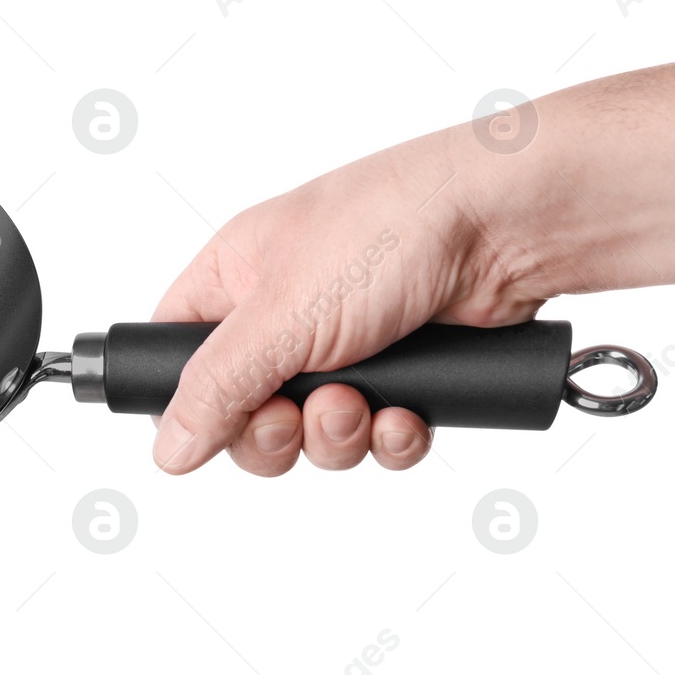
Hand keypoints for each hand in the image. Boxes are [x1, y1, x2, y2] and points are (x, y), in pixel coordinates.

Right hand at [150, 124, 546, 475]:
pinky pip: (375, 436)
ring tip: (361, 405)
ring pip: (312, 433)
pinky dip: (389, 438)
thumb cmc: (389, 227)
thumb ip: (215, 388)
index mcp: (234, 277)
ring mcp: (344, 346)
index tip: (212, 425)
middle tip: (293, 418)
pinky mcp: (402, 372)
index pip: (176, 354)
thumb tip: (165, 448)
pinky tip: (406, 414)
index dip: (186, 401)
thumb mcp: (280, 315)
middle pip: (243, 413)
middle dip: (273, 433)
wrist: (509, 226)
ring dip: (337, 436)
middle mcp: (284, 312)